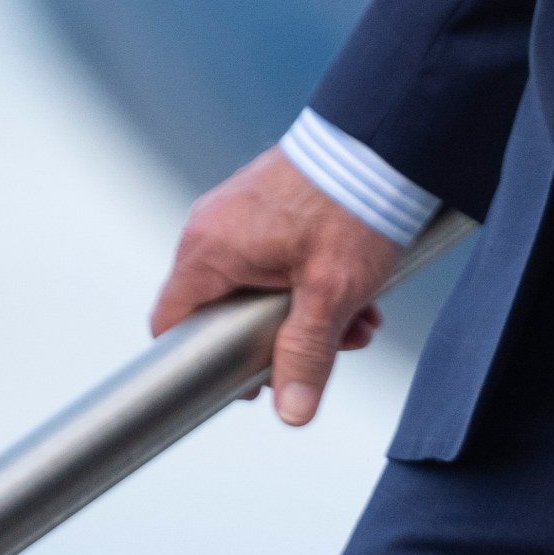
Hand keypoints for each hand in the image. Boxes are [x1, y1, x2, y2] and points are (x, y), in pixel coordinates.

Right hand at [151, 147, 398, 425]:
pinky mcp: (268, 204)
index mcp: (208, 252)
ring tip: (360, 320)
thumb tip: (290, 411)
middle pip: (227, 309)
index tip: (249, 379)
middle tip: (334, 347)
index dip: (205, 359)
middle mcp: (211, 230)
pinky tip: (360, 291)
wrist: (381, 143)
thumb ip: (307, 354)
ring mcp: (237, 214)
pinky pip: (277, 257)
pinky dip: (315, 280)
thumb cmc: (350, 207)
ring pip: (262, 286)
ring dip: (312, 312)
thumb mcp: (331, 293)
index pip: (172, 323)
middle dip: (286, 337)